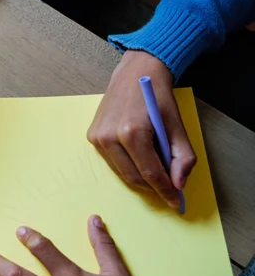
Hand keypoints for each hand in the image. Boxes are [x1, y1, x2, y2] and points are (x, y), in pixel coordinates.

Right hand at [87, 50, 195, 207]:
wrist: (135, 73)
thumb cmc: (157, 97)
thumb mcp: (177, 126)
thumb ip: (182, 157)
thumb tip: (178, 184)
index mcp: (132, 133)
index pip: (150, 173)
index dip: (165, 191)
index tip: (176, 202)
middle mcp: (109, 136)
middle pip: (134, 177)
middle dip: (153, 186)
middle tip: (170, 185)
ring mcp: (97, 137)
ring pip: (122, 172)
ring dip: (141, 174)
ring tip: (155, 161)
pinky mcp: (92, 137)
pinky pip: (113, 161)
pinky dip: (129, 163)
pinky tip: (139, 151)